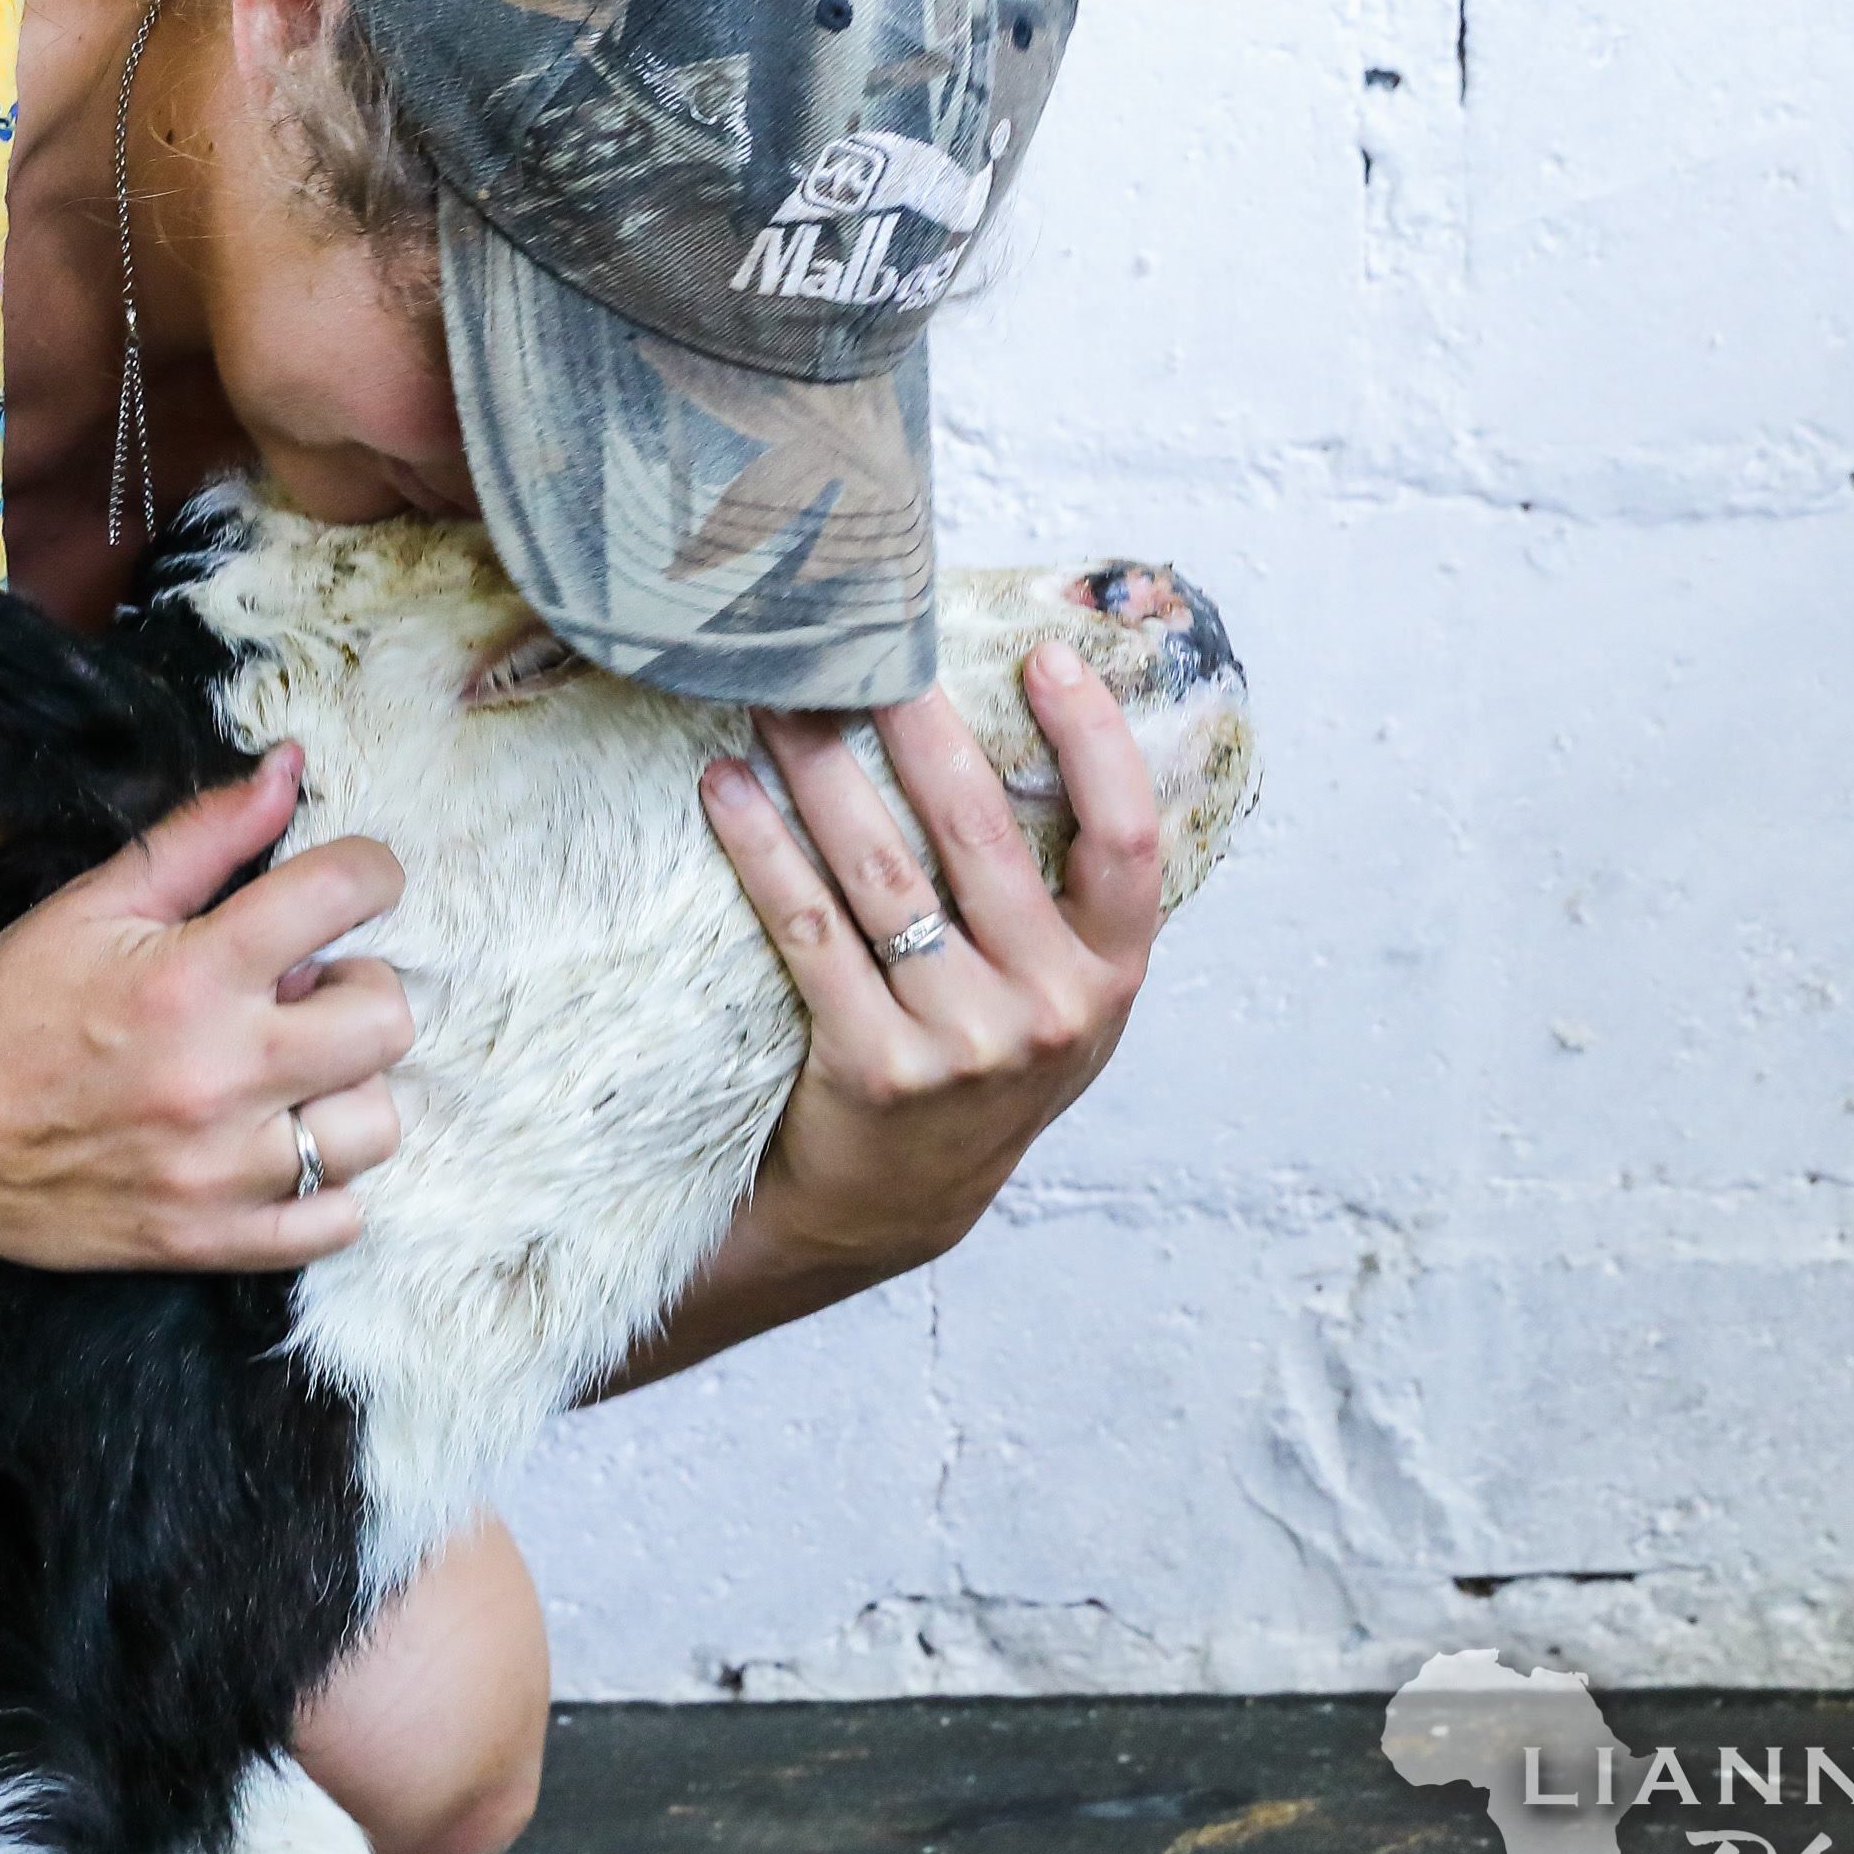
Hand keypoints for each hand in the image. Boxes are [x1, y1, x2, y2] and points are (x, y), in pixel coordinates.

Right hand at [0, 746, 416, 1271]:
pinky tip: (282, 1144)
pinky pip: (338, 1222)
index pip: (342, 894)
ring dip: (350, 1087)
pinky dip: (328, 1185)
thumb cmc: (5, 1007)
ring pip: (377, 1126)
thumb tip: (291, 769)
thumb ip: (204, 834)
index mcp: (190, 975)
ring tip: (296, 1071)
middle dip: (363, 985)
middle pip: (387, 1020)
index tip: (356, 884)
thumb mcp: (94, 902)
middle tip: (309, 988)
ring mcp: (221, 1171)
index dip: (372, 873)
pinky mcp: (209, 1242)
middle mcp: (219, 1075)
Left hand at [700, 642, 1165, 1288]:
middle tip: (859, 649)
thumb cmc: (983, 1064)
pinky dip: (762, 848)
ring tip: (772, 700)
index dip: (1093, 741)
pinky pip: (808, 928)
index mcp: (1111, 976)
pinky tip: (727, 792)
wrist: (899, 1204)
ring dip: (819, 769)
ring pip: (880, 869)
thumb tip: (1029, 723)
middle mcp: (1049, 1010)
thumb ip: (1061, 895)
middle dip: (912, 724)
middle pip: (978, 831)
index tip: (1044, 658)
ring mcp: (962, 1043)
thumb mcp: (1059, 995)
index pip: (1126, 839)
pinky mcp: (872, 1065)